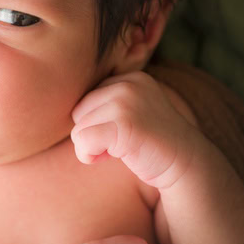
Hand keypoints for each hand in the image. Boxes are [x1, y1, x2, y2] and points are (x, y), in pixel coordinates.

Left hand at [70, 71, 199, 189]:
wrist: (185, 165)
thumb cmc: (152, 144)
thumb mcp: (131, 112)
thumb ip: (107, 104)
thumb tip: (58, 101)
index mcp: (129, 79)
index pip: (86, 101)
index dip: (97, 125)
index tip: (122, 135)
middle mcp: (127, 84)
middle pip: (78, 112)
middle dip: (93, 135)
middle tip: (121, 144)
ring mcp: (127, 102)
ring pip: (78, 129)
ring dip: (93, 147)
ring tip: (122, 149)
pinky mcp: (124, 123)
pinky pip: (83, 142)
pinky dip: (90, 156)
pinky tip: (115, 157)